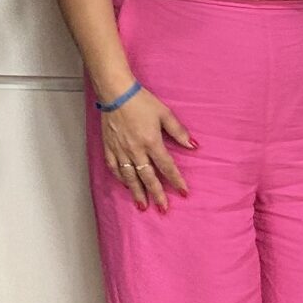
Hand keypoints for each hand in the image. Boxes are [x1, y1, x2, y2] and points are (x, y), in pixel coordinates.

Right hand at [99, 85, 194, 212]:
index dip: (176, 181)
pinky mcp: (109, 147)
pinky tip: (125, 185)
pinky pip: (114, 167)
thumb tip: (193, 146)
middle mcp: (136, 150)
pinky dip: (120, 178)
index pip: (167, 166)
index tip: (183, 193)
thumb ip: (179, 132)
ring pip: (130, 177)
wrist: (116, 93)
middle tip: (163, 209)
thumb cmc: (141, 101)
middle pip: (148, 177)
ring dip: (137, 192)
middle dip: (157, 194)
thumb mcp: (164, 113)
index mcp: (151, 142)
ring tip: (143, 205)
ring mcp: (121, 150)